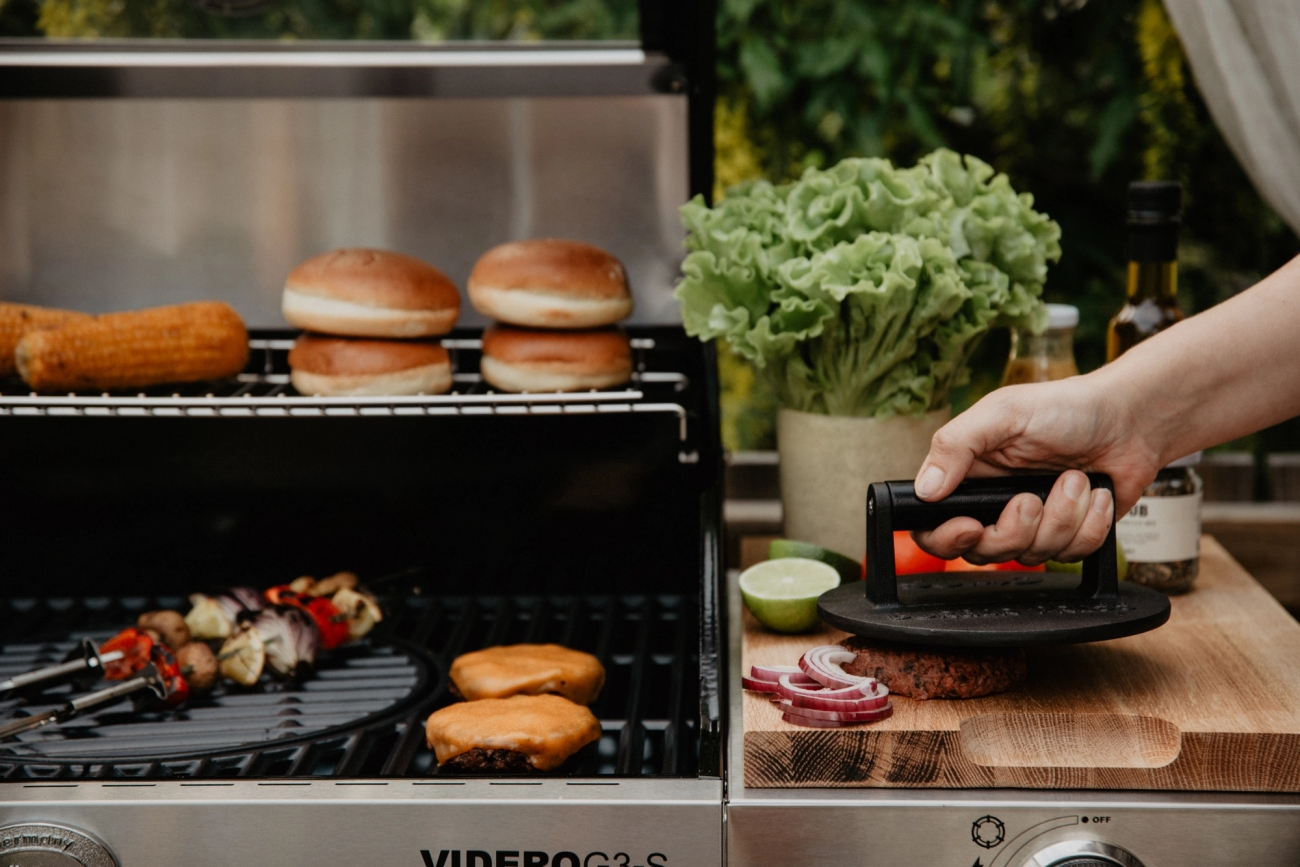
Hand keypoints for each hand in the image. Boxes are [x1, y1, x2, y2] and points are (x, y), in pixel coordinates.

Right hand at [911, 373, 1161, 564]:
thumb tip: (925, 488)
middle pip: (982, 551)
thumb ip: (956, 445)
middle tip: (1031, 498)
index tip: (972, 525)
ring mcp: (1033, 524)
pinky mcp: (1070, 535)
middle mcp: (995, 505)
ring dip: (1062, 516)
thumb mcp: (1002, 413)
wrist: (1130, 419)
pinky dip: (1091, 523)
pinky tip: (1095, 493)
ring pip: (1032, 554)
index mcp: (969, 476)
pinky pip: (1072, 553)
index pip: (933, 527)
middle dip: (1015, 530)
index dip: (947, 538)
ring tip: (1073, 479)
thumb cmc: (1066, 407)